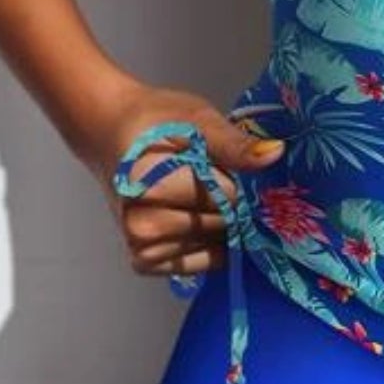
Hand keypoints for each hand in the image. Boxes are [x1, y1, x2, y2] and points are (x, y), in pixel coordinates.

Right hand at [79, 83, 285, 278]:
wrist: (110, 132)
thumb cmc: (154, 123)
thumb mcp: (196, 119)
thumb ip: (233, 143)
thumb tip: (274, 154)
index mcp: (150, 187)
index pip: (226, 198)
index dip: (237, 180)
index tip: (225, 164)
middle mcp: (141, 224)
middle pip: (221, 224)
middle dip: (229, 203)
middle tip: (208, 176)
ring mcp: (140, 246)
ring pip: (213, 246)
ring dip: (217, 224)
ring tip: (195, 194)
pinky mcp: (144, 260)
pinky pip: (196, 264)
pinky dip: (206, 246)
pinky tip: (194, 218)